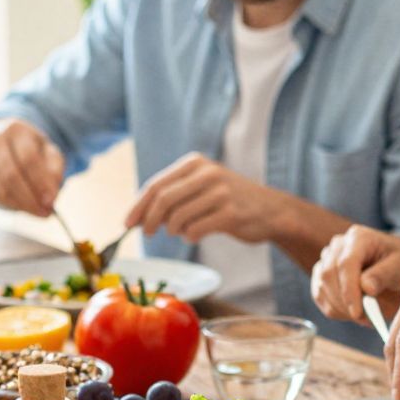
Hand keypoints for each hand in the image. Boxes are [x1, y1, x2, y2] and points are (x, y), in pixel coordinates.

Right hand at [0, 119, 65, 216]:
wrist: (6, 141)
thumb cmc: (33, 149)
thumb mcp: (50, 153)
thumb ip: (54, 171)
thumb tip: (50, 197)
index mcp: (16, 130)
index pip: (28, 158)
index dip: (40, 182)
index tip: (51, 201)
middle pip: (10, 174)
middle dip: (29, 198)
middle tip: (45, 212)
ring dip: (20, 204)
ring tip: (37, 211)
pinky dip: (8, 204)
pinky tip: (23, 207)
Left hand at [128, 153, 290, 243]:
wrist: (271, 210)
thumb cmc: (229, 200)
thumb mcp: (202, 186)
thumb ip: (174, 195)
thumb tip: (139, 215)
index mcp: (195, 163)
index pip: (157, 185)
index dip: (139, 206)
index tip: (128, 223)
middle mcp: (208, 174)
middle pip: (163, 200)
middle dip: (149, 220)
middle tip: (147, 234)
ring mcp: (220, 193)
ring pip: (178, 218)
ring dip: (173, 230)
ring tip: (181, 231)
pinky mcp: (230, 213)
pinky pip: (195, 230)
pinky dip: (190, 237)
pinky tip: (195, 235)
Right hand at [311, 226, 399, 323]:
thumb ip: (384, 275)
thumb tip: (366, 287)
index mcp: (359, 237)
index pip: (345, 264)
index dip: (349, 290)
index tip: (358, 312)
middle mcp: (338, 245)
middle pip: (328, 275)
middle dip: (344, 302)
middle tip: (365, 320)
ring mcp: (327, 259)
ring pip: (322, 287)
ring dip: (341, 308)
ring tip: (366, 318)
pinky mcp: (322, 276)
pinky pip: (320, 297)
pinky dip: (335, 310)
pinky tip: (354, 314)